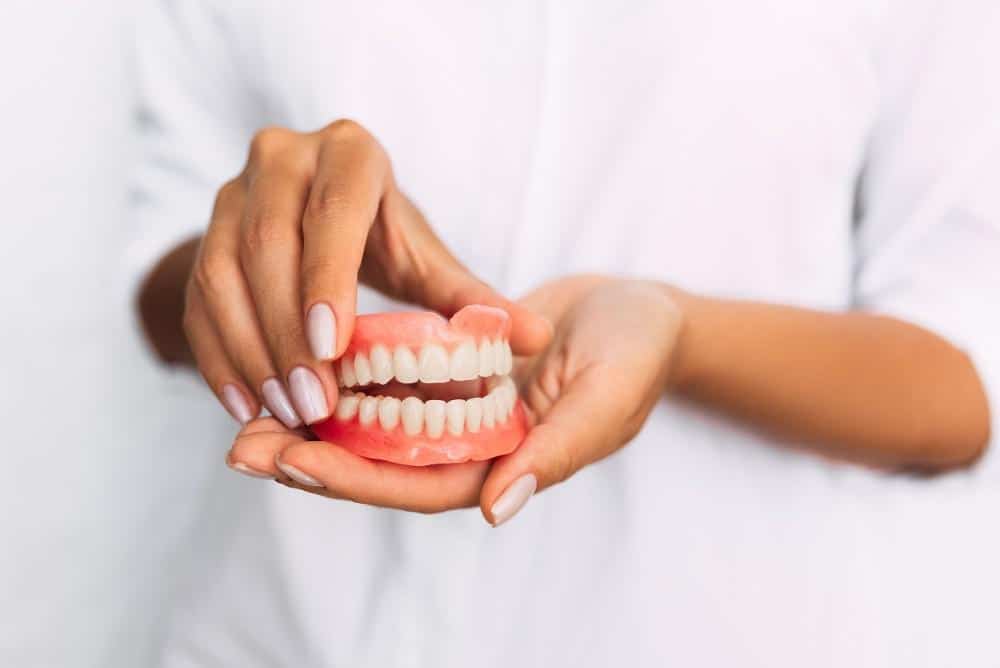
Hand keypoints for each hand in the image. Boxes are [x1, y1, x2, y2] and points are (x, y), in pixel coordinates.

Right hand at [183, 120, 551, 427]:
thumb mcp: (427, 260)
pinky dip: (217, 358)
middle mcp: (281, 159)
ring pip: (222, 273)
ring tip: (283, 413)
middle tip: (312, 403)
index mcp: (349, 154)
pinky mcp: (203, 235)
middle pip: (269, 245)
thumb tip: (537, 339)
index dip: (327, 276)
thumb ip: (471, 299)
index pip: (333, 211)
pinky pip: (196, 299)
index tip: (334, 348)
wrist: (319, 223)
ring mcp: (233, 194)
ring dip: (250, 351)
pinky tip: (244, 406)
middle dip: (288, 332)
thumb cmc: (384, 239)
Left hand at [226, 276, 683, 524]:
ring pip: (375, 431)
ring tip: (246, 420)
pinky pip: (388, 386)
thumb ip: (559, 450)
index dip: (358, 479)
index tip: (295, 462)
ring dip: (314, 426)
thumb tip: (497, 507)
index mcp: (509, 464)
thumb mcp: (607, 394)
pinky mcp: (449, 376)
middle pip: (382, 466)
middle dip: (313, 461)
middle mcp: (474, 448)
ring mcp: (459, 413)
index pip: (421, 485)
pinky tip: (296, 366)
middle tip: (242, 449)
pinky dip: (343, 382)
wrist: (640, 308)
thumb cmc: (637, 350)